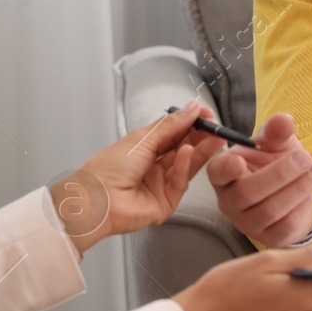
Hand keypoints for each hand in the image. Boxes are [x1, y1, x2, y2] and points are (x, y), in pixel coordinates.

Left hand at [50, 99, 223, 253]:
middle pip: (182, 149)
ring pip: (186, 165)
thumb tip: (191, 108)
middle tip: (215, 126)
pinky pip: (180, 182)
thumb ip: (170, 125)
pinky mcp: (166, 202)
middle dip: (200, 137)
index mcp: (144, 149)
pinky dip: (184, 166)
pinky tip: (187, 152)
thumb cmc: (107, 169)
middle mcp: (153, 166)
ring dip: (199, 150)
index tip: (205, 115)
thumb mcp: (141, 139)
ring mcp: (160, 185)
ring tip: (213, 137)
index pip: (173, 133)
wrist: (96, 200)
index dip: (189, 123)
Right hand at [205, 113, 311, 246]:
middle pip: (248, 193)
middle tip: (305, 157)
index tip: (239, 160)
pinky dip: (303, 207)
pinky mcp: (268, 237)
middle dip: (280, 174)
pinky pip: (285, 226)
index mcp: (223, 174)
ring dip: (298, 189)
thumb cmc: (273, 162)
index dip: (226, 169)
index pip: (217, 172)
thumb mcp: (274, 143)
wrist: (290, 190)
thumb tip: (284, 120)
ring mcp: (247, 222)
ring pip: (269, 211)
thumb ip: (276, 132)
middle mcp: (229, 201)